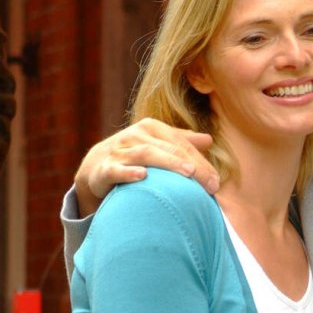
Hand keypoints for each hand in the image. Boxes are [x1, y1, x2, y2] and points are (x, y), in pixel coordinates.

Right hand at [73, 118, 217, 214]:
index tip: (216, 182)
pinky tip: (143, 176)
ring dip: (168, 163)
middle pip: (169, 149)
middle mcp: (136, 135)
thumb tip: (209, 140)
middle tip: (211, 184)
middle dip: (192, 165)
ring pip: (146, 154)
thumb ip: (181, 142)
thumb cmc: (134, 156)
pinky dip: (129, 172)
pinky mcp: (105, 168)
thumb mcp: (157, 145)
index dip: (201, 161)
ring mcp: (119, 150)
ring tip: (189, 174)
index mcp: (151, 128)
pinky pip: (117, 169)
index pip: (181, 144)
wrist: (96, 167)